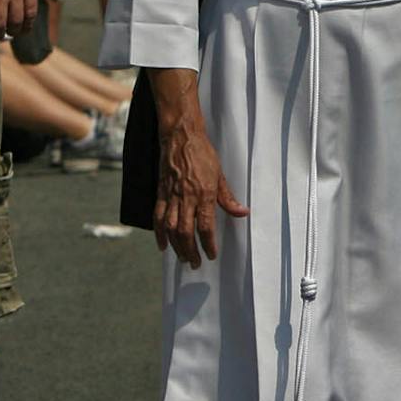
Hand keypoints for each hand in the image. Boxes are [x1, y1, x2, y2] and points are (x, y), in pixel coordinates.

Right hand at [155, 115, 250, 266]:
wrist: (181, 138)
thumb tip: (243, 213)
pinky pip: (157, 216)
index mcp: (203, 193)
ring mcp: (171, 195)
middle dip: (190, 250)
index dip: (208, 244)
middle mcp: (186, 197)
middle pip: (186, 231)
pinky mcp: (161, 193)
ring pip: (170, 227)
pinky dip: (159, 233)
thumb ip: (228, 198)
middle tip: (195, 263)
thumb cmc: (203, 154)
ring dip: (176, 246)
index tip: (211, 255)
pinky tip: (162, 245)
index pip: (205, 226)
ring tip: (181, 258)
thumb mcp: (220, 175)